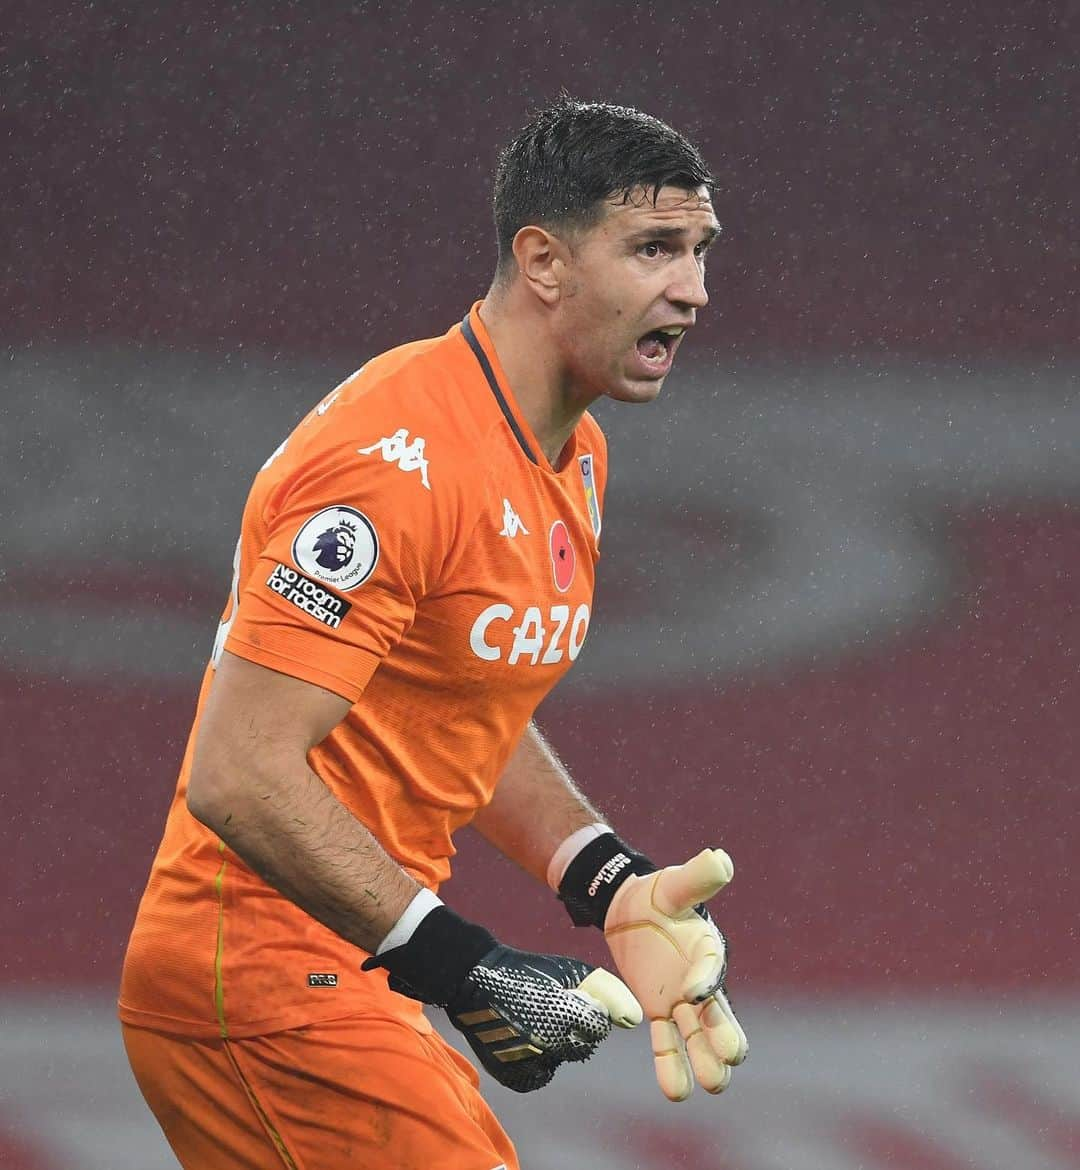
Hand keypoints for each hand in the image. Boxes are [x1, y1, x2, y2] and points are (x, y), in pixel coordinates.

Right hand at [443, 946, 641, 1092]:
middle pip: (584, 1046)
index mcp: (566, 1013)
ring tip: (535, 1019)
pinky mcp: (514, 1075)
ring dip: (557, 1044)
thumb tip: (635, 1020)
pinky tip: (526, 1037)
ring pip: (562, 1059)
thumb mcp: (569, 970)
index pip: (599, 1027)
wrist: (475, 981)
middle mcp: (549, 1042)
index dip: (589, 1010)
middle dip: (577, 1029)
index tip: (572, 998)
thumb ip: (606, 991)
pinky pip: (541, 1073)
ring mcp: (530, 1062)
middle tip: (553, 1008)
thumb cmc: (527, 971)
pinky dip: (539, 1059)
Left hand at [603, 848, 747, 1100]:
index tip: (691, 993)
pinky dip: (671, 1066)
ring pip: (697, 1039)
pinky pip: (667, 1044)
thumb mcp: (673, 885)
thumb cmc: (658, 894)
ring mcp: (681, 1003)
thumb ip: (697, 877)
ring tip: (710, 1085)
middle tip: (727, 1061)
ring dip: (704, 1061)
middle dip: (724, 1039)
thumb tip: (720, 859)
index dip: (704, 982)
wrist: (630, 908)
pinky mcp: (659, 1013)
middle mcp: (702, 983)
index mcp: (708, 951)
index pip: (711, 971)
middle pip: (720, 1018)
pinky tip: (676, 1092)